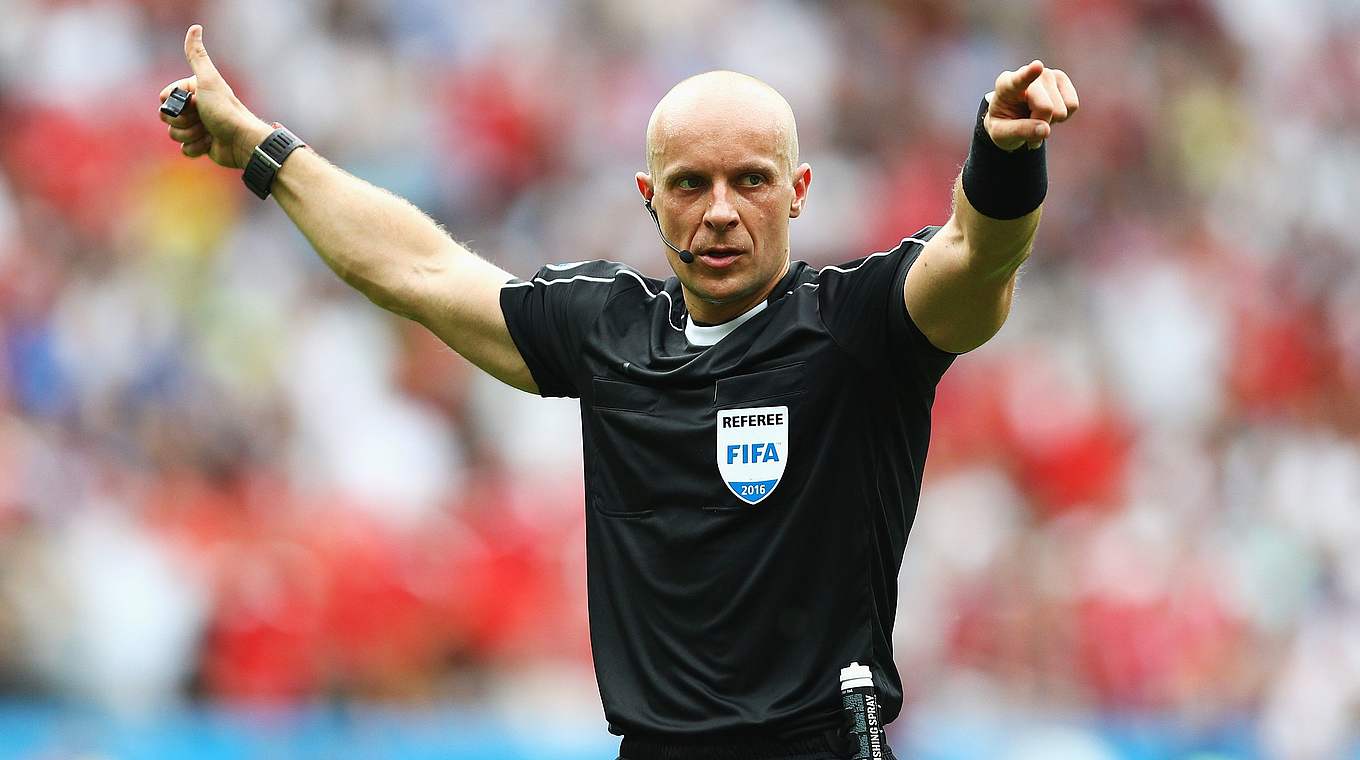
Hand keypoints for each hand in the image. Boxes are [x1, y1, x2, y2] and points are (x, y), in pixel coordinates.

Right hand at [158, 25, 272, 168]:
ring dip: (190, 135)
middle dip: (182, 122)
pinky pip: (184, 150)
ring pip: (174, 134)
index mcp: (195, 91)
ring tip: (208, 133)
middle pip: (167, 117)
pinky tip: (210, 145)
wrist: (242, 142)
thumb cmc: (226, 111)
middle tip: (202, 119)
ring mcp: (197, 127)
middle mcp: (196, 108)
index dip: (174, 104)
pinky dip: (195, 149)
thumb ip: (197, 56)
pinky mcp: (201, 145)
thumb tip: (195, 27)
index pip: (166, 99)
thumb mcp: (208, 80)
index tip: (193, 103)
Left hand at [984, 61, 1078, 151]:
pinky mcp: (1062, 79)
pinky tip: (1048, 112)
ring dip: (1049, 121)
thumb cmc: (1004, 123)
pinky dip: (1061, 117)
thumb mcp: (1002, 134)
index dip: (1028, 74)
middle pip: (1046, 108)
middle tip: (1026, 123)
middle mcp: (1027, 72)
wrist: (1011, 115)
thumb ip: (1020, 132)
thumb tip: (1045, 130)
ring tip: (1034, 115)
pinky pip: (1072, 106)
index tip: (1037, 67)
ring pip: (1060, 111)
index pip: (1018, 80)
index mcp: (1005, 85)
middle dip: (1040, 123)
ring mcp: (1047, 74)